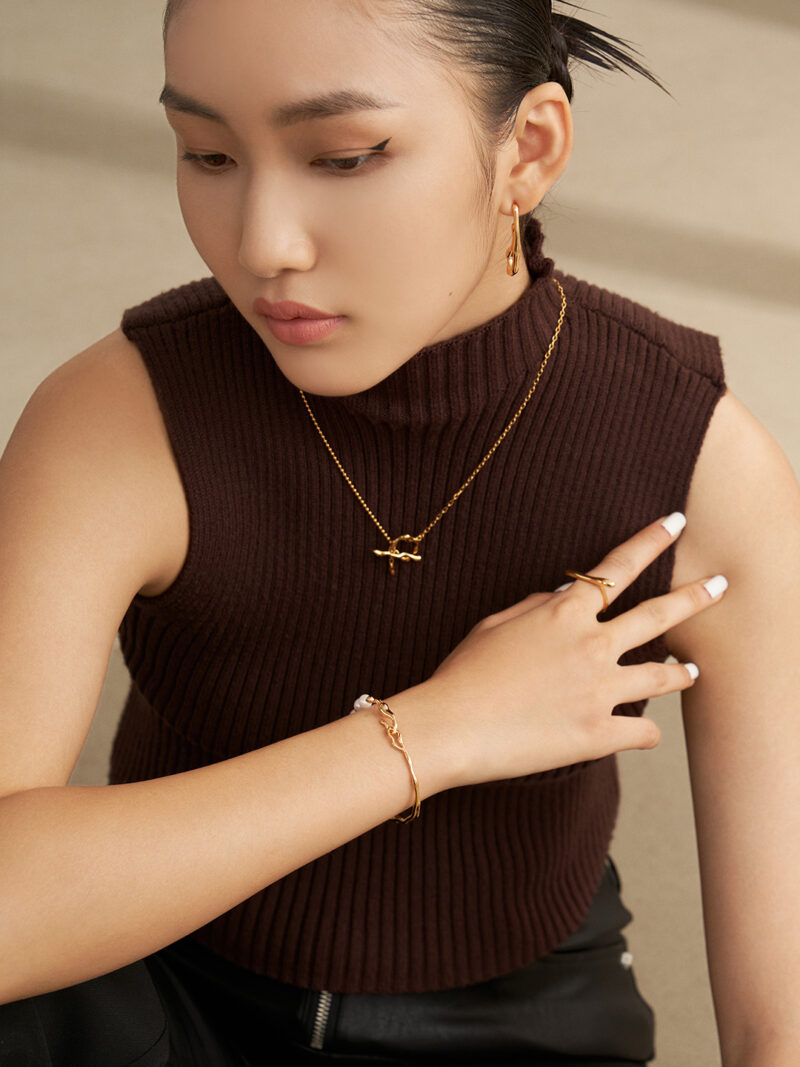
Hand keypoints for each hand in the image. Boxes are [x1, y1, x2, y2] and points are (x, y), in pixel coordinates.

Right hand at [420, 513, 726, 786]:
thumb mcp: (495, 624)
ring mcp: (601, 691)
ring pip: (663, 676)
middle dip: (696, 596)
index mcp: (564, 613)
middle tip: (721, 584)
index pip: (618, 567)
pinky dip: (644, 732)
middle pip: (658, 615)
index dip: (650, 541)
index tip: (675, 523)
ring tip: (694, 670)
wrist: (451, 727)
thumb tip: (564, 599)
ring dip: (683, 672)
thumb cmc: (463, 673)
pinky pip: (644, 732)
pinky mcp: (600, 734)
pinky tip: (642, 732)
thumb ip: (536, 607)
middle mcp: (592, 646)